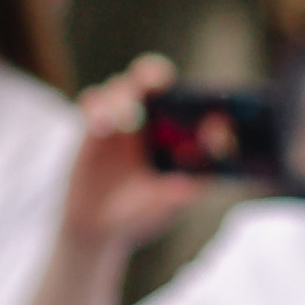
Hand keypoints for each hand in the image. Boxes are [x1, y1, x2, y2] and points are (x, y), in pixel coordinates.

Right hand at [62, 63, 209, 252]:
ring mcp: (118, 119)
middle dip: (151, 74)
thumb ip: (193, 177)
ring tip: (124, 121)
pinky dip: (96, 108)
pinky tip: (100, 126)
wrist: (101, 229)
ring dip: (122, 99)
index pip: (185, 97)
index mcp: (174, 129)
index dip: (197, 97)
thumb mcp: (172, 200)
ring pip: (119, 88)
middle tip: (153, 83)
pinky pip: (91, 103)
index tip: (199, 105)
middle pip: (149, 77)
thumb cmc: (144, 211)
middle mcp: (147, 117)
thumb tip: (213, 154)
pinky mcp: (91, 128)